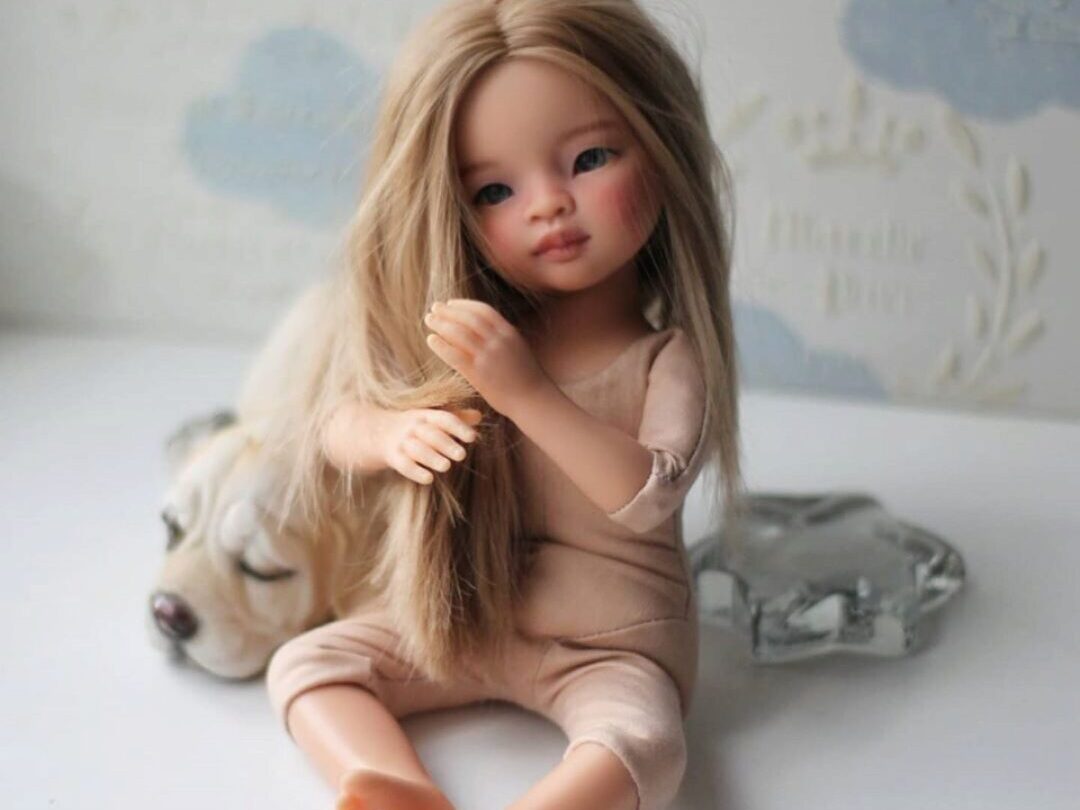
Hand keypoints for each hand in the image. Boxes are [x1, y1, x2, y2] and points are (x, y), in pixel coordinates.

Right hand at [379, 407, 482, 485]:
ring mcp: (401, 441)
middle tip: (462, 455)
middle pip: (430, 434)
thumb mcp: (431, 419)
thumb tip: (479, 416)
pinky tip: (428, 479)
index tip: (472, 438)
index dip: (458, 427)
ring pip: (417, 449)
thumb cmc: (414, 427)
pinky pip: (403, 465)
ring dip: (432, 458)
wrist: (377, 433)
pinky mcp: (393, 457)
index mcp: (425, 415)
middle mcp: (412, 426)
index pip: (443, 418)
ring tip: (446, 466)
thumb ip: (456, 418)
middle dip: (446, 444)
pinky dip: (415, 472)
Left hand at [423, 299, 551, 416]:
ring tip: (429, 320)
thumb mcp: (517, 348)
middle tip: (434, 308)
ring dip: (441, 324)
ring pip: (459, 333)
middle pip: (468, 318)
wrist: (533, 400)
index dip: (464, 305)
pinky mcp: (479, 374)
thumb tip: (484, 328)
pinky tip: (431, 340)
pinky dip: (441, 345)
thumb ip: (501, 336)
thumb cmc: (526, 377)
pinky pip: (455, 355)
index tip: (450, 303)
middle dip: (449, 311)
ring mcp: (488, 357)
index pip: (482, 310)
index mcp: (509, 332)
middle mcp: (498, 341)